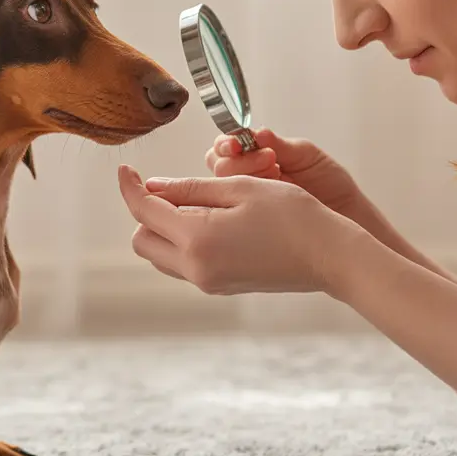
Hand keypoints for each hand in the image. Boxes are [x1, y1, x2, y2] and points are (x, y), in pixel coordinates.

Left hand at [118, 164, 364, 295]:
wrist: (331, 257)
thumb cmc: (293, 215)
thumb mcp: (238, 189)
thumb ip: (189, 189)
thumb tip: (152, 187)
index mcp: (197, 240)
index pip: (143, 212)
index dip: (130, 187)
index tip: (125, 169)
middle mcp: (196, 268)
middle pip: (142, 240)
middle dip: (146, 212)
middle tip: (170, 188)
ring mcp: (208, 282)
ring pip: (159, 254)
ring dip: (163, 228)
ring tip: (194, 203)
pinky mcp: (220, 286)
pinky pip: (182, 263)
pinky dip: (182, 241)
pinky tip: (209, 222)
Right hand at [193, 127, 363, 218]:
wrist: (348, 216)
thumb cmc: (329, 185)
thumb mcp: (306, 156)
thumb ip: (280, 144)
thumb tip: (257, 133)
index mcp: (254, 157)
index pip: (224, 147)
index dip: (227, 143)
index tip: (240, 142)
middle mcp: (246, 177)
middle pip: (217, 164)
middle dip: (240, 158)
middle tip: (269, 158)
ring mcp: (246, 199)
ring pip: (222, 184)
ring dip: (247, 173)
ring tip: (277, 173)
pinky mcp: (249, 220)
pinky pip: (233, 208)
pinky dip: (250, 196)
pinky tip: (274, 191)